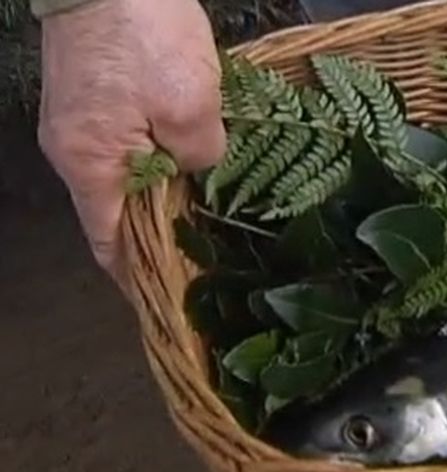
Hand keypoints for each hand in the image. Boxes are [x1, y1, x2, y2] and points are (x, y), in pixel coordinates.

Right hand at [37, 0, 225, 291]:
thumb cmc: (145, 35)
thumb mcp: (191, 106)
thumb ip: (199, 155)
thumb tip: (198, 170)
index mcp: (88, 163)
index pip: (107, 241)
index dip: (137, 274)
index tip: (168, 297)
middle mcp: (73, 148)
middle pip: (117, 210)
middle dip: (160, 232)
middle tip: (206, 252)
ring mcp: (79, 118)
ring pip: (126, 173)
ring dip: (163, 191)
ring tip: (208, 208)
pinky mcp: (94, 93)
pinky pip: (126, 141)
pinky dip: (157, 157)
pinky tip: (193, 158)